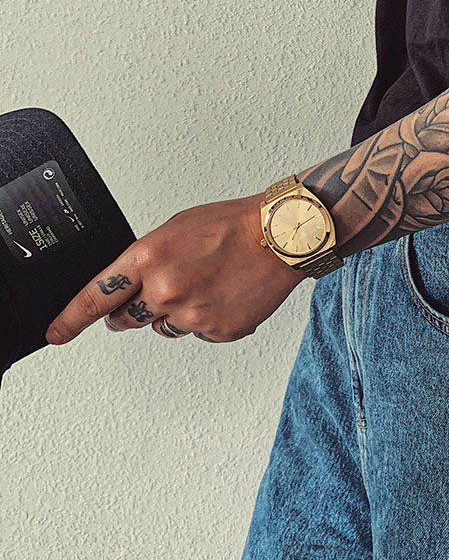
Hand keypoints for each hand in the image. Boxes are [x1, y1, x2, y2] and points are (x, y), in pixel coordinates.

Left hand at [45, 192, 306, 344]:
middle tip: (160, 291)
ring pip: (165, 327)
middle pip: (127, 319)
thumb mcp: (175, 228)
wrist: (280, 238)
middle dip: (132, 311)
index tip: (57, 332)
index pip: (95, 297)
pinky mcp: (218, 331)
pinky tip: (225, 294)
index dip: (71, 319)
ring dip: (176, 312)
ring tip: (206, 283)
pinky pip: (199, 334)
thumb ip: (145, 259)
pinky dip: (208, 318)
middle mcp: (166, 290)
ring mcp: (193, 314)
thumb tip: (130, 285)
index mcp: (149, 257)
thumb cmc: (233, 225)